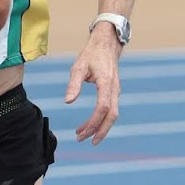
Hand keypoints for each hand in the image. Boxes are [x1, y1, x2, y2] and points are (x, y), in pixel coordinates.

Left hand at [65, 28, 121, 143]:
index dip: (94, 122)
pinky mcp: (113, 92)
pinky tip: (90, 124)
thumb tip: (68, 102)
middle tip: (83, 140)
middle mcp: (114, 89)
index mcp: (106, 83)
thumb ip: (73, 85)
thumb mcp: (78, 67)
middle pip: (112, 116)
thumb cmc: (91, 54)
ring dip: (99, 127)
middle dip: (99, 131)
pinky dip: (101, 120)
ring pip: (112, 115)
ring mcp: (116, 91)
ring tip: (83, 134)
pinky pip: (110, 110)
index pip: (103, 108)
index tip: (83, 133)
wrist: (106, 44)